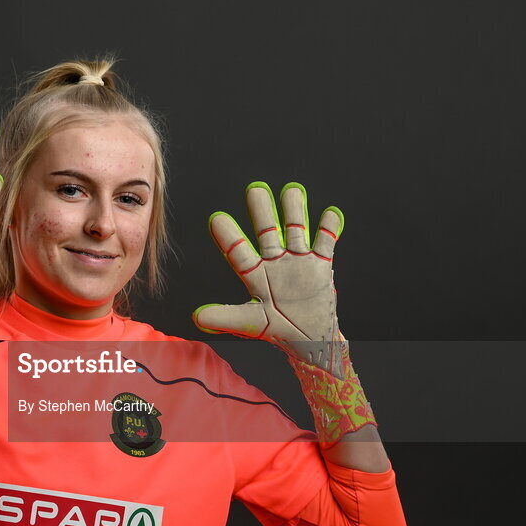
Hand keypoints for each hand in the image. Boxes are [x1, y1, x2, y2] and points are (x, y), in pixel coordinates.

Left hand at [192, 182, 346, 376]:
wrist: (309, 336)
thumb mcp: (250, 323)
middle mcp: (274, 261)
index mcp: (254, 274)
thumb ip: (225, 318)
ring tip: (292, 191)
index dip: (228, 237)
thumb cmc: (277, 329)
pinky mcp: (321, 264)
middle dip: (262, 212)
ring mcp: (298, 260)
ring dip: (294, 211)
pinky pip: (326, 242)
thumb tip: (196, 317)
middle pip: (267, 232)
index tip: (216, 219)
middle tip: (254, 189)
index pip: (238, 252)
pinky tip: (330, 213)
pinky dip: (328, 228)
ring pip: (296, 229)